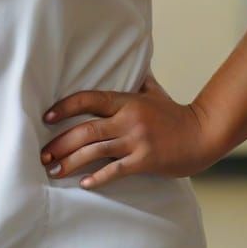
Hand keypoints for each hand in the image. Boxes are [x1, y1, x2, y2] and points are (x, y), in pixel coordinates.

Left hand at [39, 71, 219, 188]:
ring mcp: (136, 141)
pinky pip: (115, 171)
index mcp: (126, 101)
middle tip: (43, 153)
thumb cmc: (175, 114)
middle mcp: (127, 120)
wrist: (202, 134)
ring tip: (53, 170)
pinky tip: (83, 183)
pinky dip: (98, 178)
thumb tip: (133, 63)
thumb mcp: (154, 92)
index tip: (47, 116)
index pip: (88, 99)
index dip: (65, 107)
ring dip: (71, 162)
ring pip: (95, 151)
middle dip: (60, 143)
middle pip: (85, 130)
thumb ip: (138, 81)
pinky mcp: (144, 161)